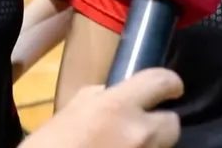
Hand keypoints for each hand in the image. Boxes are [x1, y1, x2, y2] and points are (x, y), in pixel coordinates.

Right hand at [20, 68, 182, 147]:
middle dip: (160, 124)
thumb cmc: (49, 145)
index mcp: (117, 106)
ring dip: (148, 146)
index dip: (170, 83)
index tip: (171, 88)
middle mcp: (139, 132)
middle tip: (142, 127)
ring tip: (125, 146)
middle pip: (172, 124)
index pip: (162, 81)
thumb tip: (113, 93)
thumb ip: (98, 97)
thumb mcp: (71, 111)